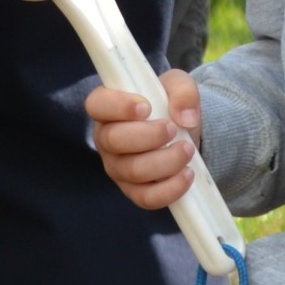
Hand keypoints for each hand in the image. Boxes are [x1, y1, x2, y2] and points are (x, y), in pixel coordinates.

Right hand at [85, 69, 201, 210]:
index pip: (97, 105)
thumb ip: (183, 91)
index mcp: (108, 108)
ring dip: (166, 161)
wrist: (184, 132)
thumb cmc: (170, 104)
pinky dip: (170, 188)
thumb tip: (185, 118)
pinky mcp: (134, 191)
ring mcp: (117, 168)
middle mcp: (106, 139)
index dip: (119, 106)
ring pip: (133, 171)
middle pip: (114, 141)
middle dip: (149, 136)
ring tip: (188, 149)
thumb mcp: (179, 86)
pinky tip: (188, 174)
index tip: (146, 107)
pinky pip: (146, 198)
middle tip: (173, 129)